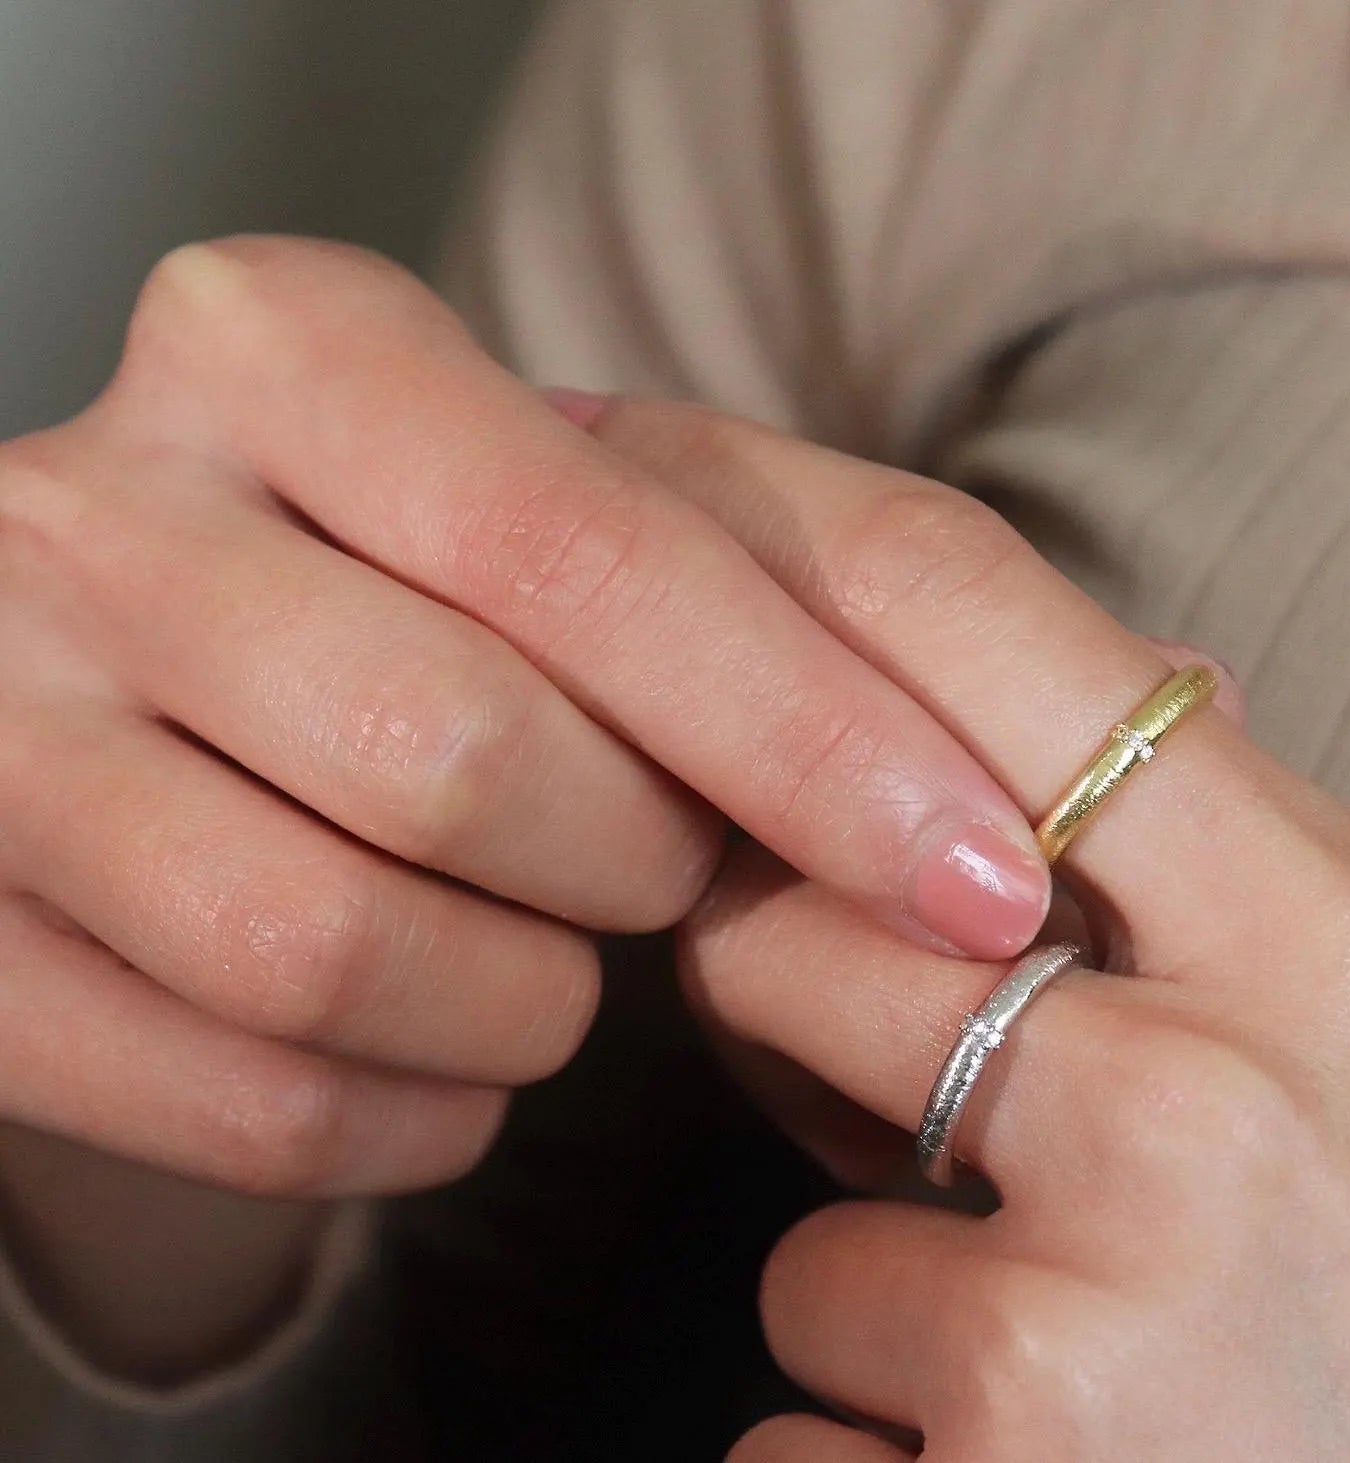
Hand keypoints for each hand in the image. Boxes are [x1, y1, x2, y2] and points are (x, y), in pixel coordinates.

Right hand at [0, 237, 1049, 1200]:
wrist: (99, 679)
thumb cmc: (381, 582)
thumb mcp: (512, 515)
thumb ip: (693, 588)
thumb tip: (941, 799)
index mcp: (280, 350)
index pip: (596, 554)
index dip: (817, 739)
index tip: (981, 879)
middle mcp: (90, 511)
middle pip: (467, 756)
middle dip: (641, 864)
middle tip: (677, 874)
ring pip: (336, 944)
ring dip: (521, 1002)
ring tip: (555, 969)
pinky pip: (242, 1098)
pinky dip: (403, 1119)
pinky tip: (450, 1071)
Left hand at [567, 397, 1349, 1459]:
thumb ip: (1189, 869)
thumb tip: (1016, 700)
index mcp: (1322, 928)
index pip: (965, 617)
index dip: (742, 524)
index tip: (599, 472)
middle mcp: (1219, 1099)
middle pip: (780, 924)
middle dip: (771, 989)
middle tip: (874, 1058)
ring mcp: (1111, 1323)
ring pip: (804, 1220)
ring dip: (880, 1272)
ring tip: (1057, 1331)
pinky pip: (806, 1435)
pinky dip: (880, 1455)